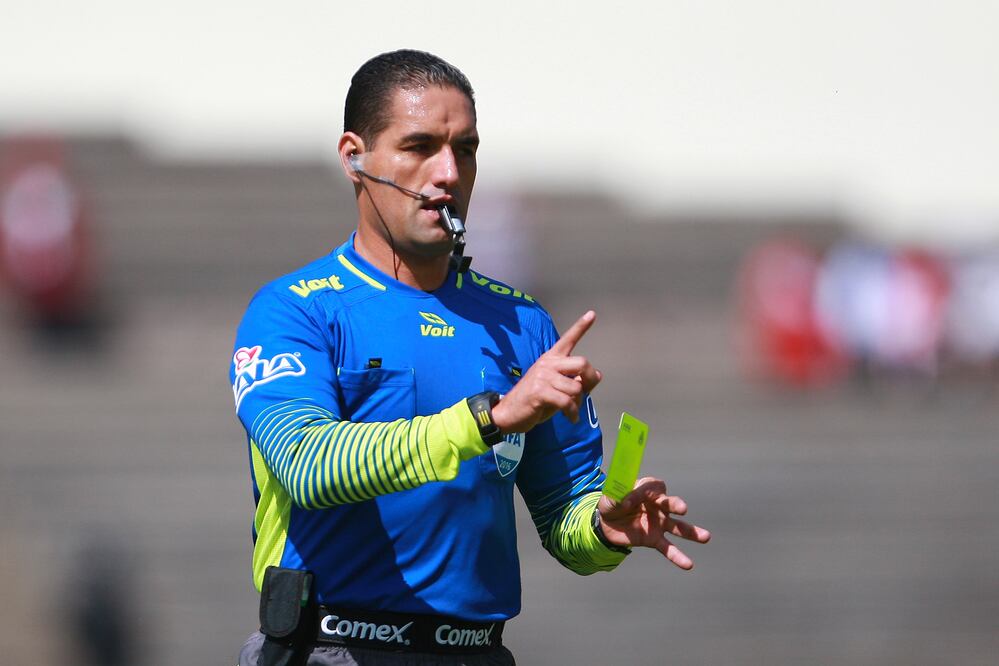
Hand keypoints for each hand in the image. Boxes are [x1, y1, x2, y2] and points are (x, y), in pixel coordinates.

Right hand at [492, 310, 602, 432]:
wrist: (509, 413)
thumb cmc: (535, 401)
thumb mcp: (557, 388)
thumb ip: (575, 380)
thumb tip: (597, 375)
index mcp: (551, 359)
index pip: (568, 339)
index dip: (581, 327)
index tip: (592, 314)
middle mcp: (547, 363)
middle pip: (581, 363)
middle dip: (589, 380)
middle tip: (585, 392)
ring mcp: (542, 376)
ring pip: (576, 388)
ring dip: (577, 403)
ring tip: (570, 409)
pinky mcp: (540, 391)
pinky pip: (567, 402)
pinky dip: (572, 413)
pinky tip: (570, 418)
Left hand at [598, 476, 710, 569]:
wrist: (606, 523)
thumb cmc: (611, 503)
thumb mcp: (610, 497)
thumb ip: (618, 497)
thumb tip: (626, 502)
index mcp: (646, 488)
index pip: (652, 487)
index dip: (643, 492)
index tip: (629, 500)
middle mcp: (657, 504)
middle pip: (669, 503)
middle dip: (676, 505)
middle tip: (683, 509)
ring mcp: (659, 522)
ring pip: (677, 527)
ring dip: (691, 532)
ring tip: (706, 537)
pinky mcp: (655, 539)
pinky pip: (668, 548)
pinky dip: (678, 556)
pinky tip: (688, 564)